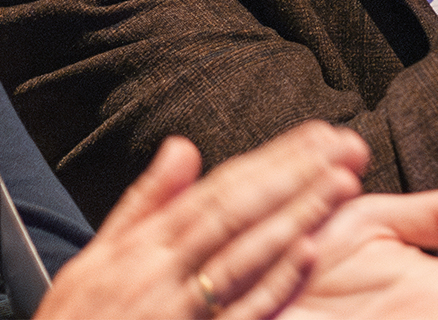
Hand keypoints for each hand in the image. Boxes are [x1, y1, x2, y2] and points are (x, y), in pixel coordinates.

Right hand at [37, 122, 368, 319]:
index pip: (215, 190)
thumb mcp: (91, 264)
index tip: (317, 135)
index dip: (270, 160)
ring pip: (241, 257)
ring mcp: (174, 315)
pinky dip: (268, 285)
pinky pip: (235, 316)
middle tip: (346, 146)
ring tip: (340, 184)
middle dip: (295, 175)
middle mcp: (156, 277)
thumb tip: (183, 146)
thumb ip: (143, 205)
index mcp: (137, 250)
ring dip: (294, 217)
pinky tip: (304, 253)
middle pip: (234, 213)